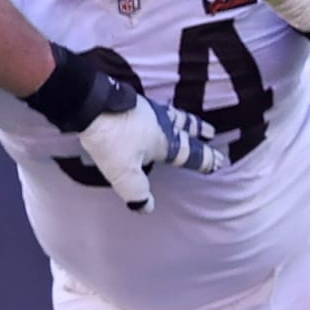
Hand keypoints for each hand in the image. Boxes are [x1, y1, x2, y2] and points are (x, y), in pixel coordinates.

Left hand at [77, 75, 223, 212]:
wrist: (90, 104)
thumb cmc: (111, 141)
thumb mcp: (124, 174)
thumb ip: (137, 193)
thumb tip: (146, 208)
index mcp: (166, 143)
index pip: (191, 154)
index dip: (205, 160)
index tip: (218, 162)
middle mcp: (162, 124)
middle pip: (187, 128)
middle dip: (199, 132)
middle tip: (210, 132)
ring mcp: (147, 110)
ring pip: (174, 115)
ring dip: (185, 118)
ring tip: (189, 119)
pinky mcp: (132, 101)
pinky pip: (156, 108)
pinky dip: (163, 112)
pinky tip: (156, 112)